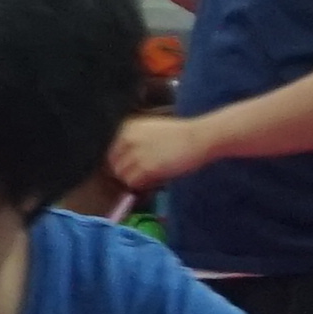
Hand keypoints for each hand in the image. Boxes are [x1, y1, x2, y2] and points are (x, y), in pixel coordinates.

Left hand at [105, 113, 219, 193]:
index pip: (110, 152)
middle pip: (114, 165)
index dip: (119, 164)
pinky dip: (143, 186)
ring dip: (135, 180)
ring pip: (123, 176)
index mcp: (127, 128)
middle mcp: (127, 139)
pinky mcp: (146, 167)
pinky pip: (134, 183)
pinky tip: (156, 180)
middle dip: (126, 173)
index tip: (128, 170)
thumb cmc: (181, 135)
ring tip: (151, 178)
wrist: (201, 136)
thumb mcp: (151, 130)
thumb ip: (133, 142)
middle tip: (141, 177)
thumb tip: (121, 163)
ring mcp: (135, 153)